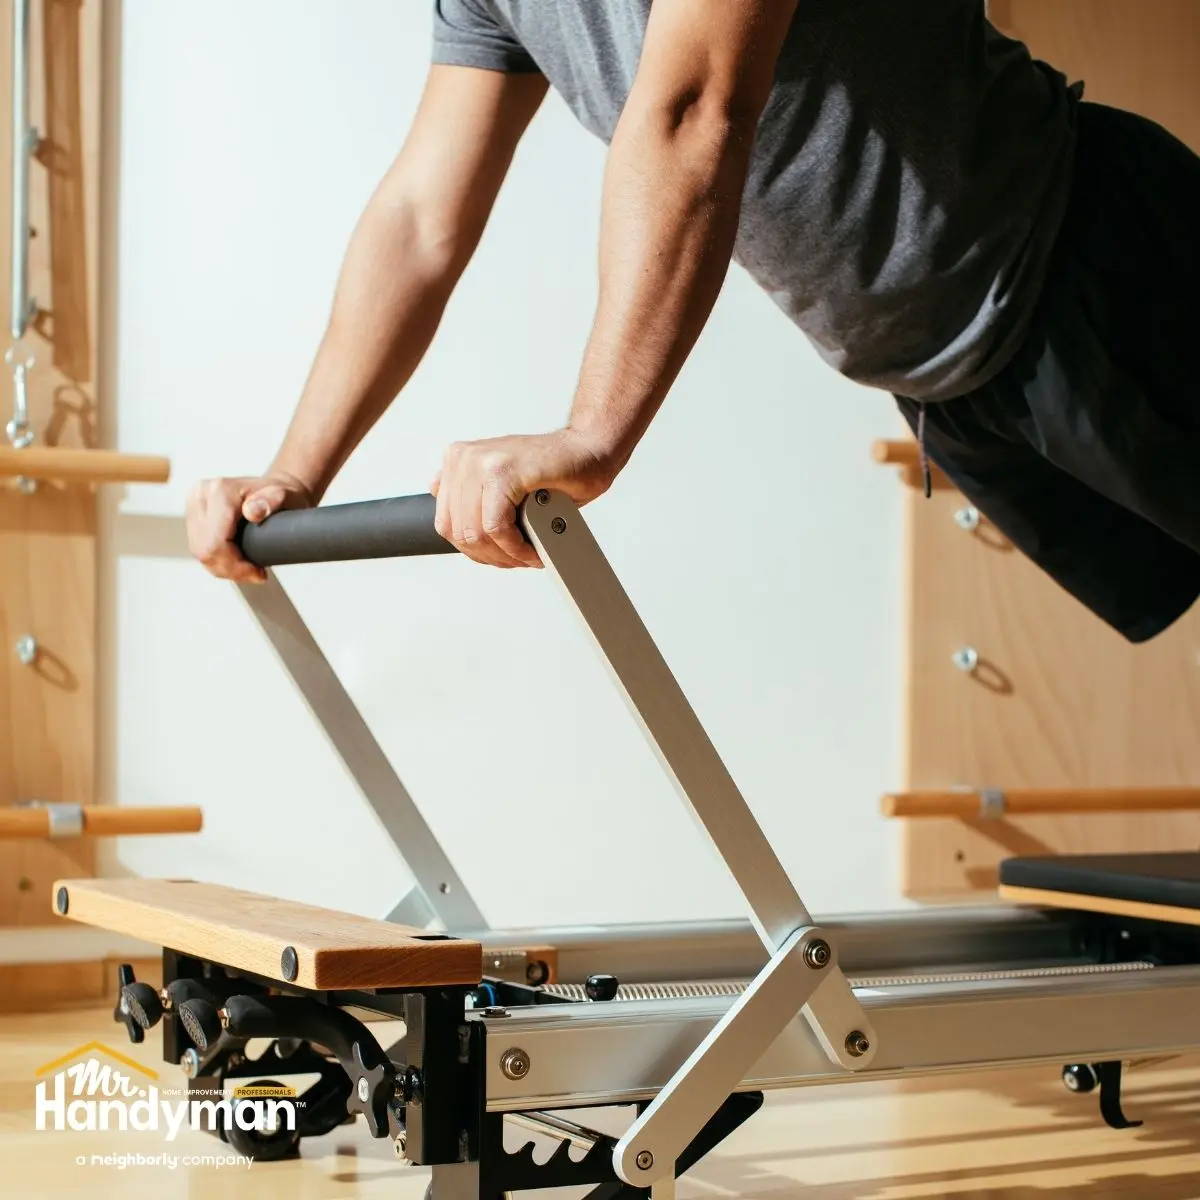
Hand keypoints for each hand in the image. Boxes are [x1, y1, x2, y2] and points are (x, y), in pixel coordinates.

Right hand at [186, 471, 314, 581]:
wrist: (273, 490)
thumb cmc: (281, 494)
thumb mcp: (285, 496)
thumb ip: (273, 501)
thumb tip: (252, 512)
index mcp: (219, 491)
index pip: (215, 543)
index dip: (235, 566)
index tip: (257, 573)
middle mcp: (201, 495)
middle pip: (204, 550)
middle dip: (230, 569)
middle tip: (255, 574)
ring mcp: (194, 506)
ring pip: (199, 552)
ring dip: (223, 568)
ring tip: (247, 569)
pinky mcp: (193, 517)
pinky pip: (199, 549)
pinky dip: (218, 561)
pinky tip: (236, 562)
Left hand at [432, 428, 616, 567]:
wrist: (588, 452)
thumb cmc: (553, 473)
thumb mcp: (500, 489)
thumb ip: (474, 504)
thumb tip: (463, 539)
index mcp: (457, 462)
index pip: (446, 523)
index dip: (475, 550)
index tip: (501, 556)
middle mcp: (464, 458)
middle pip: (459, 531)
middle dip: (491, 556)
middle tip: (519, 560)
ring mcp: (481, 462)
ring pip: (475, 533)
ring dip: (505, 555)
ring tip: (528, 556)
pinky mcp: (503, 471)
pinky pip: (497, 527)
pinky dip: (515, 547)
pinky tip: (532, 549)